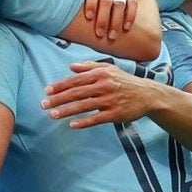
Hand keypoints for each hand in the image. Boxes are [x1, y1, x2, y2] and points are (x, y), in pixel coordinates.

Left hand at [42, 61, 166, 129]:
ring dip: (66, 111)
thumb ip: (89, 67)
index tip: (47, 91)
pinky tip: (72, 125)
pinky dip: (84, 122)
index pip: (76, 80)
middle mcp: (104, 86)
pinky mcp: (115, 114)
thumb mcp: (109, 69)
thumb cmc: (125, 81)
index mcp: (100, 74)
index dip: (60, 86)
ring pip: (84, 106)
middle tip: (43, 104)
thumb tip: (71, 66)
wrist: (147, 95)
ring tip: (52, 115)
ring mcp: (110, 101)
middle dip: (58, 99)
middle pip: (77, 93)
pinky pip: (96, 119)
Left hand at [82, 0, 142, 41]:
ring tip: (112, 36)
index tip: (89, 17)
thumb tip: (62, 14)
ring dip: (116, 21)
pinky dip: (130, 16)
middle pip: (106, 0)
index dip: (91, 3)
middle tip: (99, 34)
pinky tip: (126, 28)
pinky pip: (133, 3)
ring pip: (120, 4)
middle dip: (103, 18)